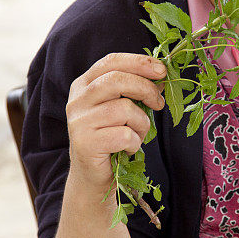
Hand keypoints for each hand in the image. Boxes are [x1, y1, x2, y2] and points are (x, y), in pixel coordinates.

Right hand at [66, 52, 165, 188]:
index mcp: (83, 84)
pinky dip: (135, 143)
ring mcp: (79, 121)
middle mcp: (77, 100)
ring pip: (125, 109)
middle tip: (158, 103)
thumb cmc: (111, 137)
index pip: (111, 61)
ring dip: (142, 124)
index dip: (138, 62)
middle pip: (117, 80)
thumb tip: (161, 75)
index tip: (161, 70)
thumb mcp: (121, 108)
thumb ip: (134, 90)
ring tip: (136, 135)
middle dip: (146, 88)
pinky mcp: (85, 143)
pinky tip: (127, 149)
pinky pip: (125, 135)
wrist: (93, 176)